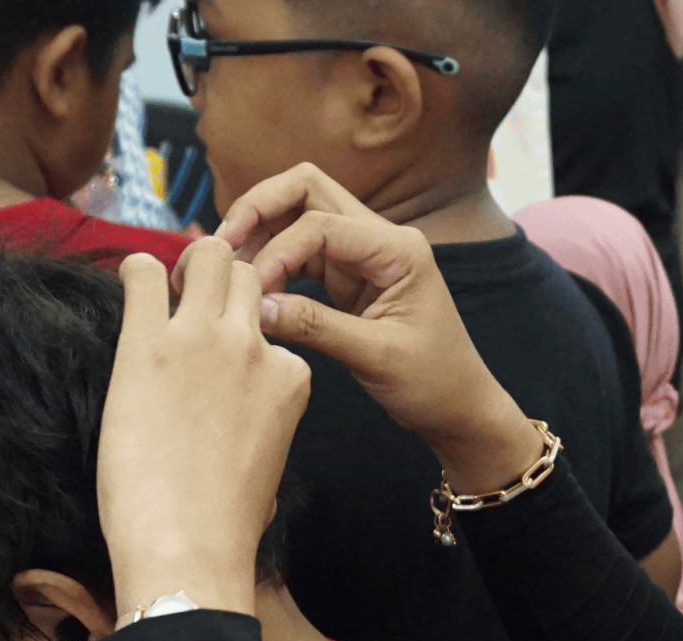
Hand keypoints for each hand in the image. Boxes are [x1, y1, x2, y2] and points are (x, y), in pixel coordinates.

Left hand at [97, 240, 310, 617]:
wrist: (190, 546)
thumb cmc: (226, 524)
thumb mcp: (270, 468)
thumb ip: (264, 428)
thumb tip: (242, 430)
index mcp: (290, 378)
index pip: (271, 330)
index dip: (240, 335)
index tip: (215, 354)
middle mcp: (254, 349)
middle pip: (244, 274)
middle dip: (216, 278)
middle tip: (183, 302)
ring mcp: (202, 341)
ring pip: (207, 256)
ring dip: (182, 265)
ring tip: (159, 291)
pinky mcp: (147, 346)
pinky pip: (141, 273)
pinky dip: (133, 272)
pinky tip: (127, 288)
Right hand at [213, 163, 539, 494]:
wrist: (458, 408)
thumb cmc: (434, 383)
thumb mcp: (376, 357)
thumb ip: (316, 327)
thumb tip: (257, 307)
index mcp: (398, 249)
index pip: (321, 222)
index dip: (278, 250)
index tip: (253, 290)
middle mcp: (381, 239)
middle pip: (306, 189)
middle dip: (260, 207)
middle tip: (223, 243)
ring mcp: (363, 256)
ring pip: (299, 217)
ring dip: (262, 235)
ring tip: (231, 271)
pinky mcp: (348, 279)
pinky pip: (301, 253)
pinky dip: (273, 263)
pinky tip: (253, 288)